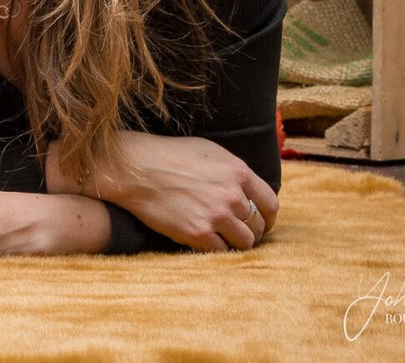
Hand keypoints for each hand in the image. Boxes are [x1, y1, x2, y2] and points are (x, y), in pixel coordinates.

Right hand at [49, 133, 276, 251]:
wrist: (134, 168)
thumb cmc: (168, 155)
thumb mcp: (208, 152)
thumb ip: (233, 172)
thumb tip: (248, 190)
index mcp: (237, 172)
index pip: (270, 203)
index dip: (268, 217)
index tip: (262, 222)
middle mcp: (231, 195)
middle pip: (258, 225)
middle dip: (251, 230)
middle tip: (238, 232)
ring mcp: (215, 216)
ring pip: (244, 242)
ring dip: (236, 243)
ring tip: (223, 239)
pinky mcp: (197, 233)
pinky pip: (221, 251)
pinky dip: (216, 249)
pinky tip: (206, 241)